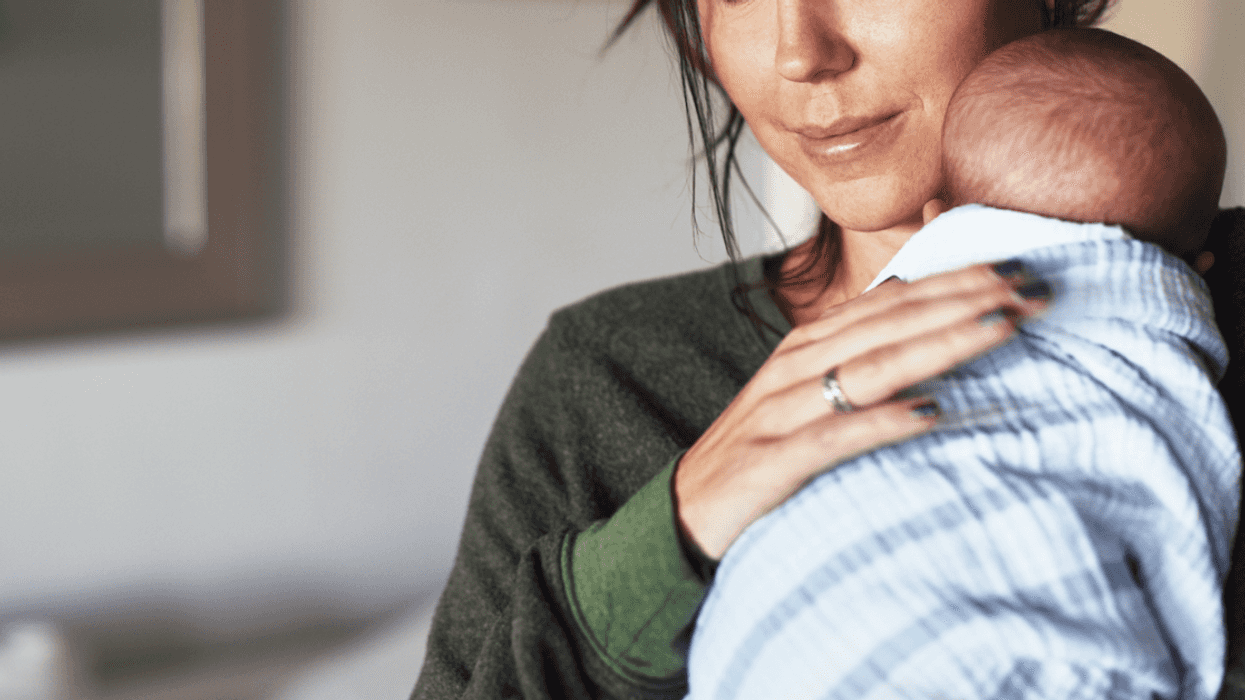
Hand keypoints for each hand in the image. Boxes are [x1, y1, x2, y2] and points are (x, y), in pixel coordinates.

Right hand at [674, 261, 1049, 558]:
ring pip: (870, 366)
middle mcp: (795, 368)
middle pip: (890, 322)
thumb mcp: (805, 393)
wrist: (687, 514)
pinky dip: (883, 422)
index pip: (891, 300)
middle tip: (1030, 288)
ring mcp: (781, 412)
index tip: (1018, 268)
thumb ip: (855, 355)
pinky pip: (835, 437)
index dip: (954, 280)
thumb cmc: (759, 452)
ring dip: (940, 344)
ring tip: (1000, 327)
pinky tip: (931, 413)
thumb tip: (920, 313)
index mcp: (807, 345)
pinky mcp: (772, 461)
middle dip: (964, 300)